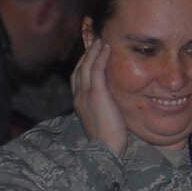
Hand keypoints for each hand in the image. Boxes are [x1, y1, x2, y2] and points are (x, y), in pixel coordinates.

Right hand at [71, 36, 127, 158]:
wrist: (105, 150)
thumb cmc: (108, 140)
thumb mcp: (103, 119)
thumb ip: (105, 107)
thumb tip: (114, 101)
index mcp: (79, 103)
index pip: (77, 78)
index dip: (83, 63)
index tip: (90, 53)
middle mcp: (78, 96)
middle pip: (79, 68)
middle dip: (86, 53)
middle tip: (93, 39)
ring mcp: (85, 94)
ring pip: (86, 65)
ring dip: (93, 50)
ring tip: (101, 40)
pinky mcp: (96, 94)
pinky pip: (96, 69)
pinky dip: (100, 56)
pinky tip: (106, 48)